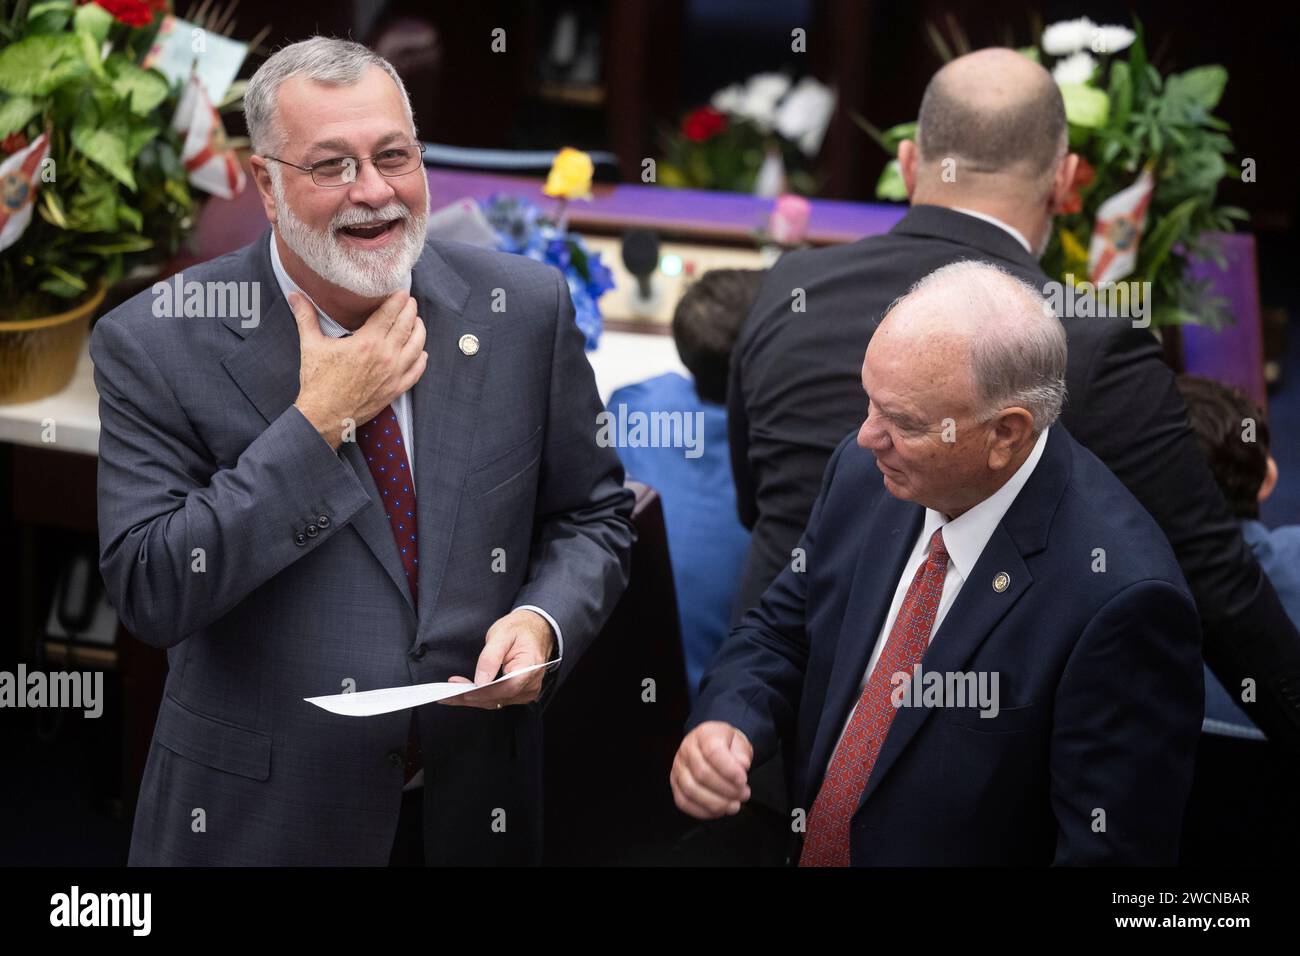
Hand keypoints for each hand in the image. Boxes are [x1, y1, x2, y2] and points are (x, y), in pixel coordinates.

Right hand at [289, 290, 427, 448]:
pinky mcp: (396, 389)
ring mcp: (394, 374)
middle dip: (410, 310)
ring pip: (417, 346)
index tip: (401, 292)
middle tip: (410, 302)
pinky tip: (421, 352)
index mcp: (367, 342)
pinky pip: (417, 371)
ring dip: (419, 331)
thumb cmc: (318, 382)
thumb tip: (295, 296)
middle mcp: (385, 356)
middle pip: (407, 326)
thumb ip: (306, 317)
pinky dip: (421, 359)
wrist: (325, 416)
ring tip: (417, 321)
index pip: (390, 313)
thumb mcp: (311, 345)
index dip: (398, 300)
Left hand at [439, 609, 556, 708]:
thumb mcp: (502, 634)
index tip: (460, 691)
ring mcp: (527, 691)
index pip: (505, 687)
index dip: (482, 692)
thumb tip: (480, 680)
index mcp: (530, 667)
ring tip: (450, 693)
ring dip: (472, 699)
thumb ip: (490, 658)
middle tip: (446, 694)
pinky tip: (465, 693)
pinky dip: (480, 697)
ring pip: (495, 702)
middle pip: (498, 698)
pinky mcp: (520, 693)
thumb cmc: (519, 629)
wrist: (535, 629)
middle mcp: (531, 684)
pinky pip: (498, 699)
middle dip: (470, 697)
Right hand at [671, 722, 752, 818]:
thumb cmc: (726, 746)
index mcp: (704, 735)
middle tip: (743, 794)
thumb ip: (742, 754)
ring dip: (716, 803)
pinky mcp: (675, 785)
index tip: (743, 779)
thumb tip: (741, 765)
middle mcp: (687, 750)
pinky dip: (703, 811)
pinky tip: (719, 810)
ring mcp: (679, 768)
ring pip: (691, 790)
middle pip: (702, 774)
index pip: (712, 751)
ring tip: (734, 805)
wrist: (715, 745)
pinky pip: (683, 802)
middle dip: (726, 789)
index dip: (728, 769)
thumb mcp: (739, 743)